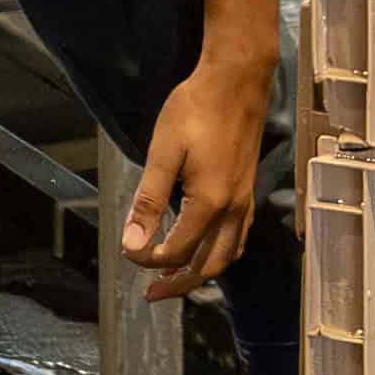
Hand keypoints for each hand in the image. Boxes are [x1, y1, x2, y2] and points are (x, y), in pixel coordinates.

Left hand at [122, 49, 271, 296]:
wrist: (237, 80)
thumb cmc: (196, 109)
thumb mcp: (164, 152)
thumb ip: (149, 201)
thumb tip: (132, 242)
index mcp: (210, 202)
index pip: (176, 250)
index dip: (148, 258)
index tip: (126, 251)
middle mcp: (233, 209)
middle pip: (208, 264)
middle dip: (179, 284)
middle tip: (152, 294)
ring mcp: (245, 200)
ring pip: (228, 254)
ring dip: (201, 273)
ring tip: (176, 279)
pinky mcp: (248, 190)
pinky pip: (239, 237)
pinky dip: (221, 254)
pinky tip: (206, 248)